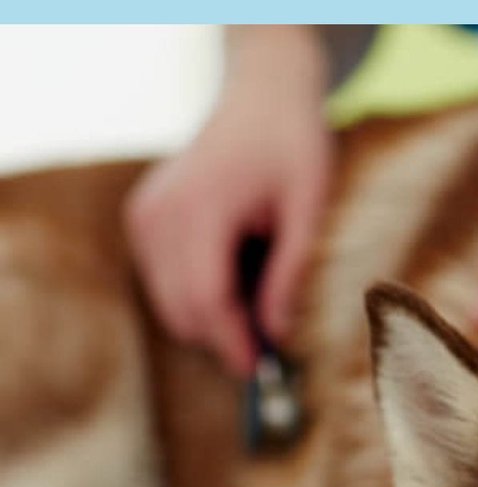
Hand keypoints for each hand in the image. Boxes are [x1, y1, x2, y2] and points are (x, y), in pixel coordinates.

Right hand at [125, 27, 330, 375]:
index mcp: (200, 207)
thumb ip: (293, 272)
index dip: (233, 343)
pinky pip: (166, 280)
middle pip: (182, 307)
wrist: (262, 99)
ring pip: (170, 300)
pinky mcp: (143, 219)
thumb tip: (279, 335)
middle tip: (274, 351)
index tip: (261, 373)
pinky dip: (200, 293)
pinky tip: (241, 272)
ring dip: (213, 317)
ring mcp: (145, 216)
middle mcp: (159, 213)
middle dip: (225, 338)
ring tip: (265, 297)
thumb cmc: (296, 148)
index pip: (206, 298)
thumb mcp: (311, 208)